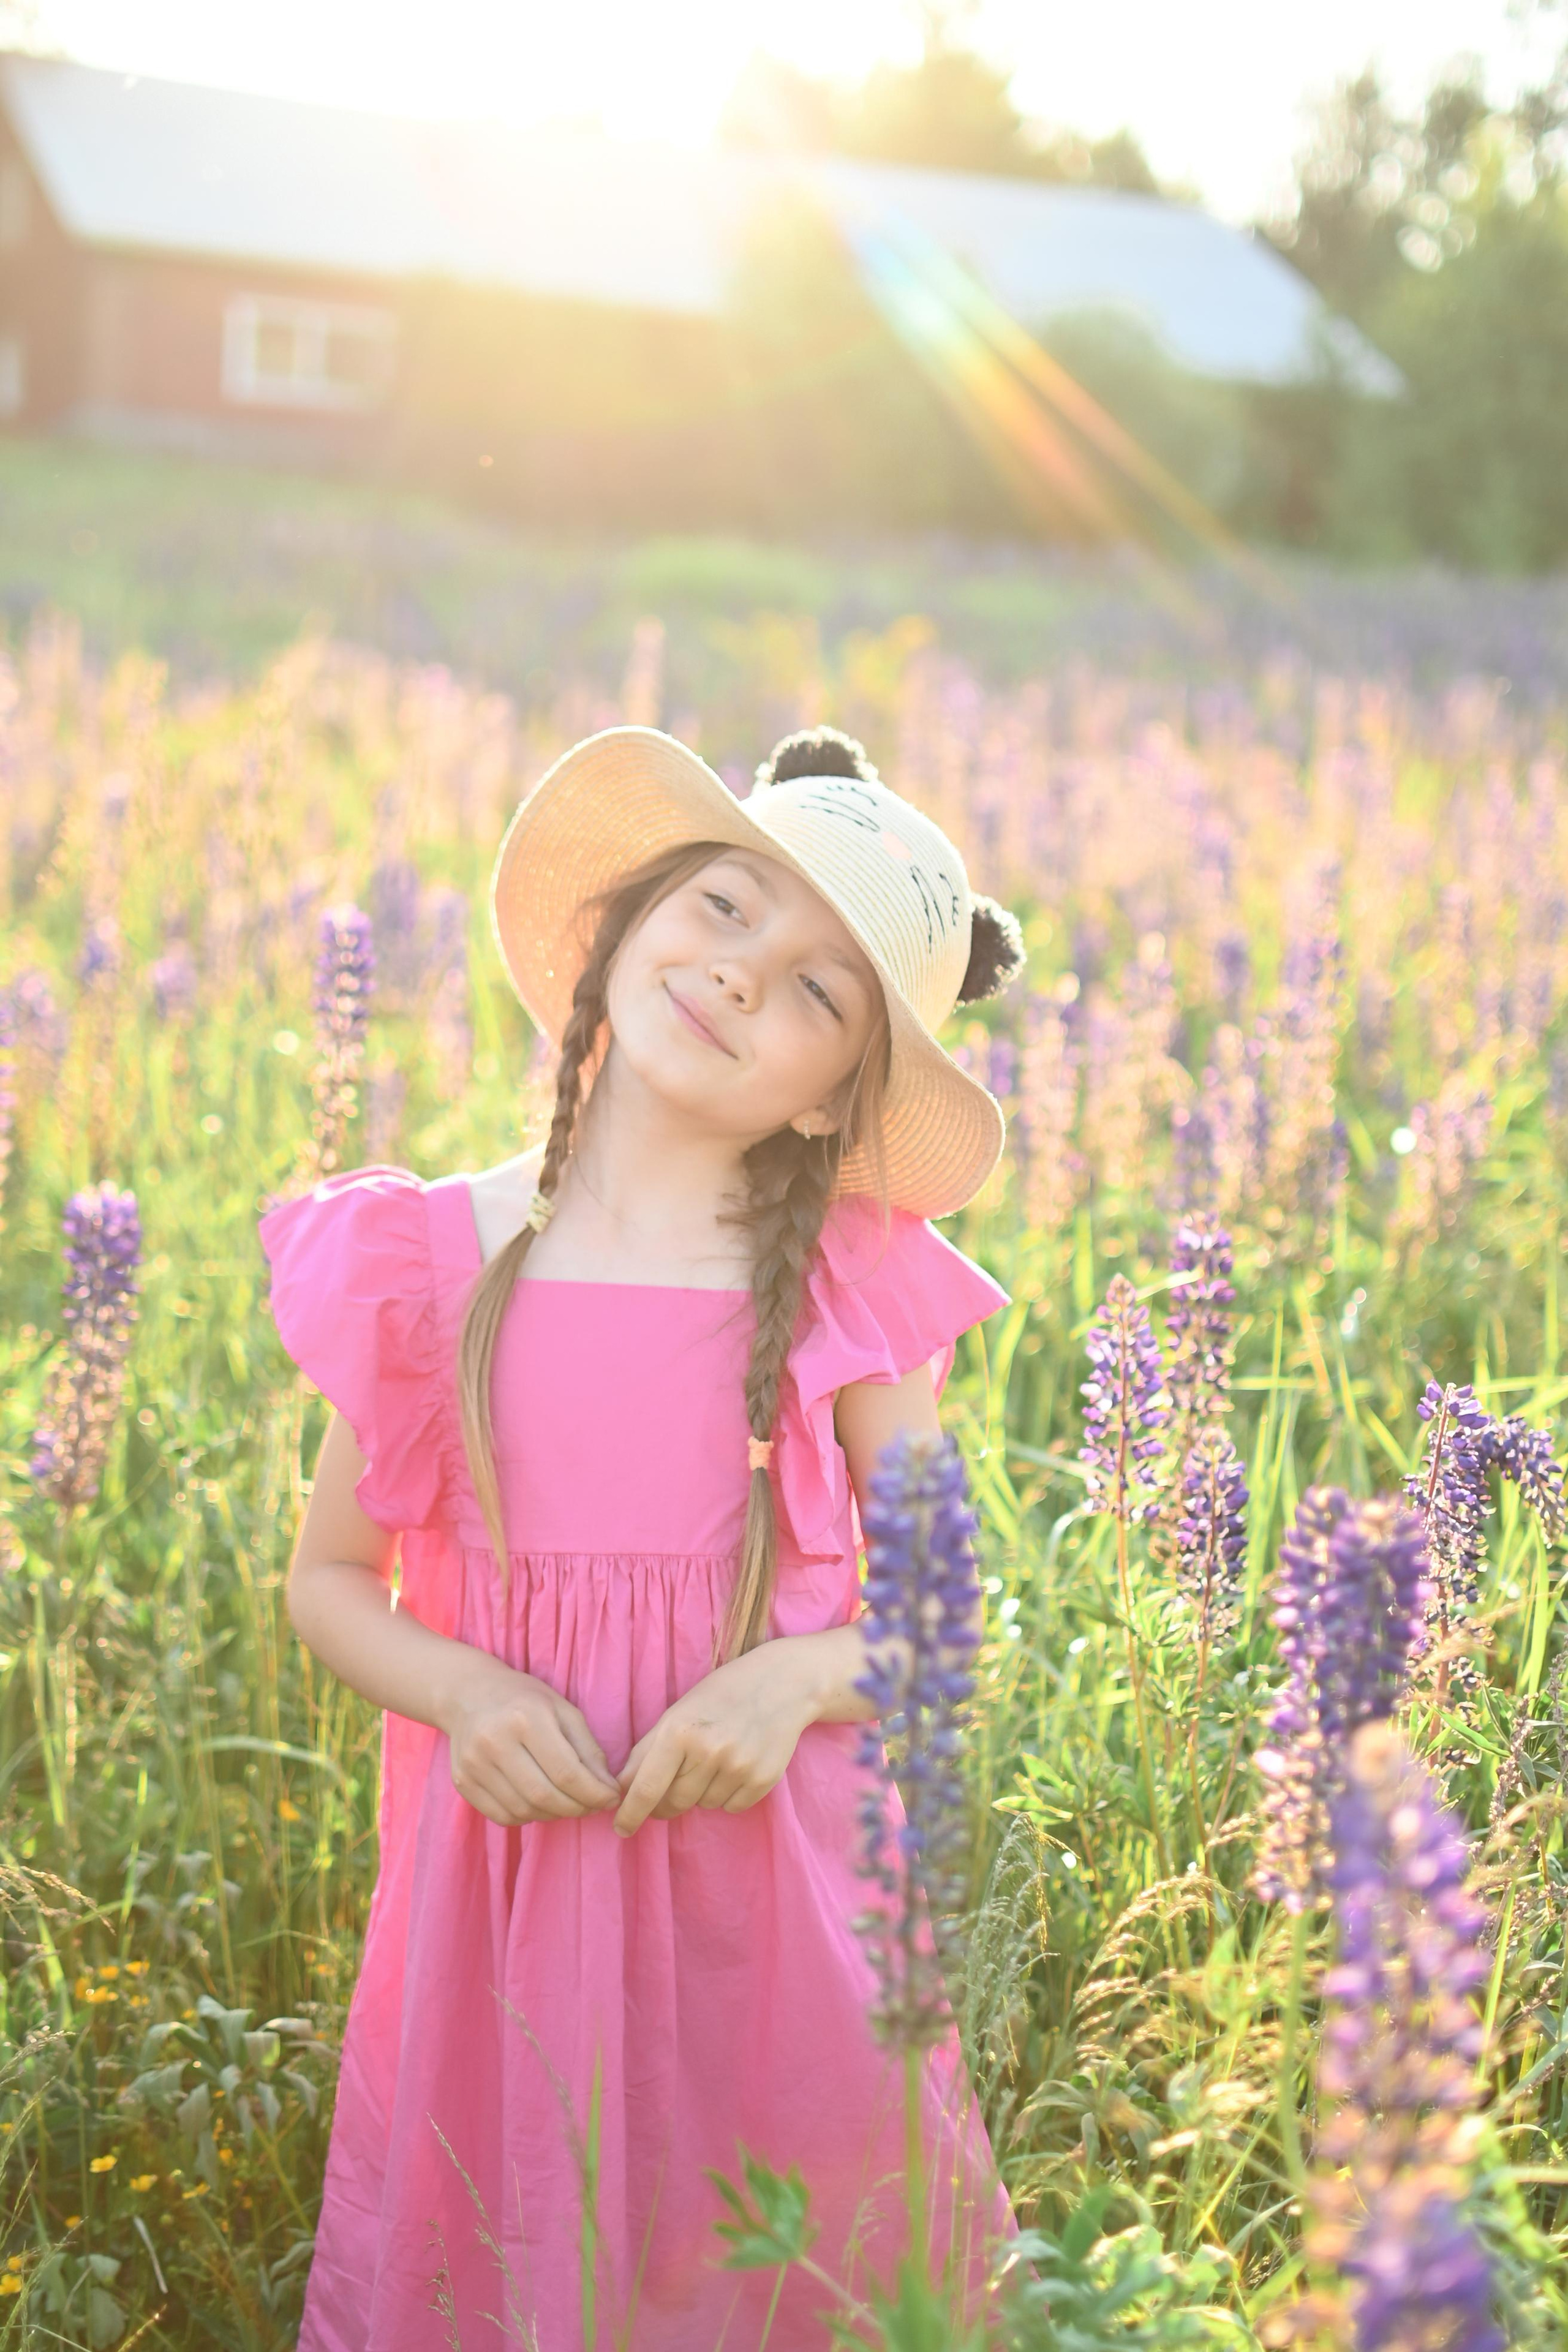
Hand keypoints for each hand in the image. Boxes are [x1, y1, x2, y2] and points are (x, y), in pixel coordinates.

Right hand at [443, 1655, 620, 1828]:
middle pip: (544, 1795)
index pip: (566, 1772)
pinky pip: (503, 1816)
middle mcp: (494, 1741)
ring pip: (524, 1810)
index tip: (611, 1798)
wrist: (469, 1694)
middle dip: (577, 1808)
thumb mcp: (563, 1710)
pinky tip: (540, 1804)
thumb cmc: (524, 1700)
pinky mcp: (462, 1782)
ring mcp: (473, 1764)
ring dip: (554, 1814)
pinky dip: (529, 1817)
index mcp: (526, 1718)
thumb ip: (588, 1749)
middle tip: (593, 1806)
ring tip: (568, 1803)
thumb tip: (609, 1790)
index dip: (594, 1793)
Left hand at [612, 1639, 821, 1835]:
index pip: (646, 1788)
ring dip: (701, 1793)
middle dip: (667, 1801)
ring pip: (703, 1805)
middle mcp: (708, 1751)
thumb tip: (622, 1790)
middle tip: (674, 1784)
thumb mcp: (678, 1712)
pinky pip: (731, 1807)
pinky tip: (736, 1766)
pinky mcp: (762, 1780)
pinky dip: (727, 1795)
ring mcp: (738, 1767)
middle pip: (674, 1802)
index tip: (622, 1829)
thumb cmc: (722, 1694)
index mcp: (679, 1731)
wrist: (783, 1683)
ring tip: (715, 1760)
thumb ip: (647, 1751)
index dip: (630, 1814)